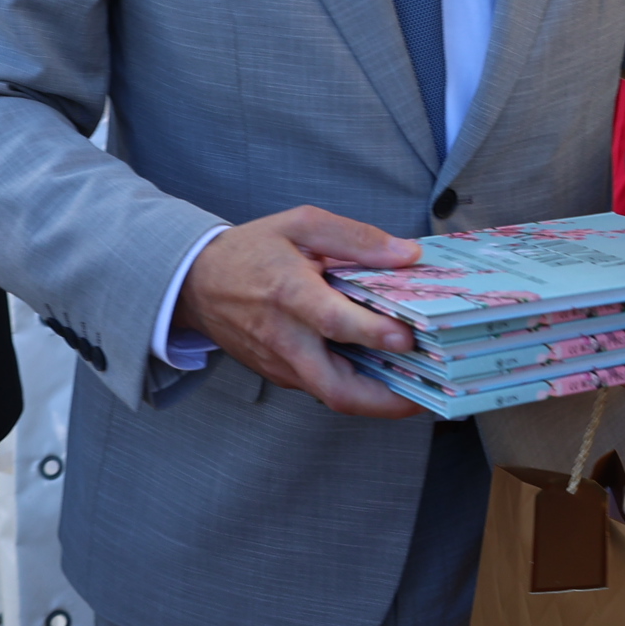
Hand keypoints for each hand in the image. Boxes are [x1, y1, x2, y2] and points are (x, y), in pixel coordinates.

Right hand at [174, 207, 426, 418]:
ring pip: (333, 396)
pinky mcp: (281, 375)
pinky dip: (358, 387)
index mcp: (289, 293)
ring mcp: (282, 363)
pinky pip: (323, 387)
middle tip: (428, 396)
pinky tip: (386, 373)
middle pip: (336, 389)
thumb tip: (407, 254)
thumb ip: (356, 238)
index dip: (372, 332)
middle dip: (385, 401)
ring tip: (421, 388)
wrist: (196, 284)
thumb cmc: (252, 250)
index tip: (408, 337)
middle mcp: (285, 338)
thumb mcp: (301, 224)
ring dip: (378, 399)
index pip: (333, 322)